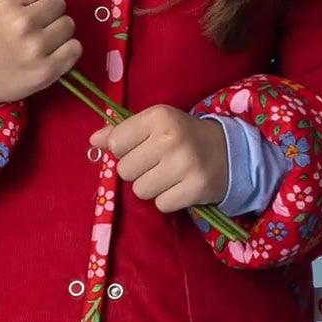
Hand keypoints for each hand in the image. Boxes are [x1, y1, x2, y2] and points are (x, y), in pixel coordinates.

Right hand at [0, 0, 82, 115]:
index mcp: (5, 0)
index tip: (27, 2)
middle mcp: (22, 22)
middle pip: (59, 2)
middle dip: (48, 10)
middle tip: (33, 22)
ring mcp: (37, 48)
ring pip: (69, 24)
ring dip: (57, 30)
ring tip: (40, 38)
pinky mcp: (48, 70)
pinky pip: (75, 48)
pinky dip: (66, 50)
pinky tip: (49, 52)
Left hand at [88, 103, 229, 212]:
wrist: (228, 151)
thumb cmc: (183, 136)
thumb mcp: (154, 124)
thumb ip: (122, 131)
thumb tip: (93, 140)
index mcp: (159, 117)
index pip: (116, 143)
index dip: (124, 150)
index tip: (141, 147)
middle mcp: (171, 138)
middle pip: (125, 170)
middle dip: (137, 170)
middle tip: (157, 163)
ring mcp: (184, 164)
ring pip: (140, 190)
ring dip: (151, 187)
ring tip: (168, 175)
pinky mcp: (195, 188)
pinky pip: (160, 205)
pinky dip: (168, 199)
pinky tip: (179, 186)